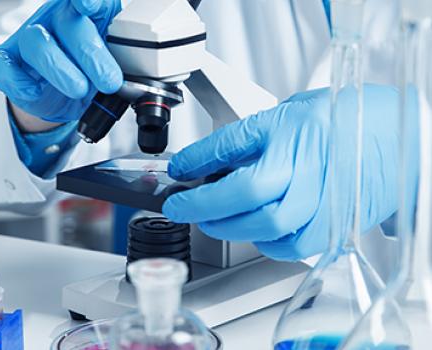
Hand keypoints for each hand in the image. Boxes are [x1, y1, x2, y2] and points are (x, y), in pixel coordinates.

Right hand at [0, 0, 122, 122]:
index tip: (90, 5)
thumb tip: (147, 75)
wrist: (62, 96)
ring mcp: (28, 39)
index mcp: (85, 13)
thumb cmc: (89, 72)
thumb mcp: (115, 63)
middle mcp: (55, 19)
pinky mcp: (6, 62)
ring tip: (80, 90)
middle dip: (91, 53)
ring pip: (36, 42)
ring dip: (60, 69)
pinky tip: (35, 92)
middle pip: (68, 22)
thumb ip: (127, 60)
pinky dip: (16, 80)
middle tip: (109, 80)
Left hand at [162, 85, 399, 260]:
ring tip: (214, 218)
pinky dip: (263, 242)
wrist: (395, 137)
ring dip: (229, 226)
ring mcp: (324, 198)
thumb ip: (247, 139)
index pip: (232, 145)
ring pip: (265, 227)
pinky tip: (255, 228)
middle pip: (245, 195)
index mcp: (294, 129)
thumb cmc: (343, 121)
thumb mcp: (287, 112)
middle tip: (184, 206)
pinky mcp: (333, 226)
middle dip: (204, 206)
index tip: (176, 173)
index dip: (196, 160)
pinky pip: (290, 247)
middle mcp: (309, 164)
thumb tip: (202, 161)